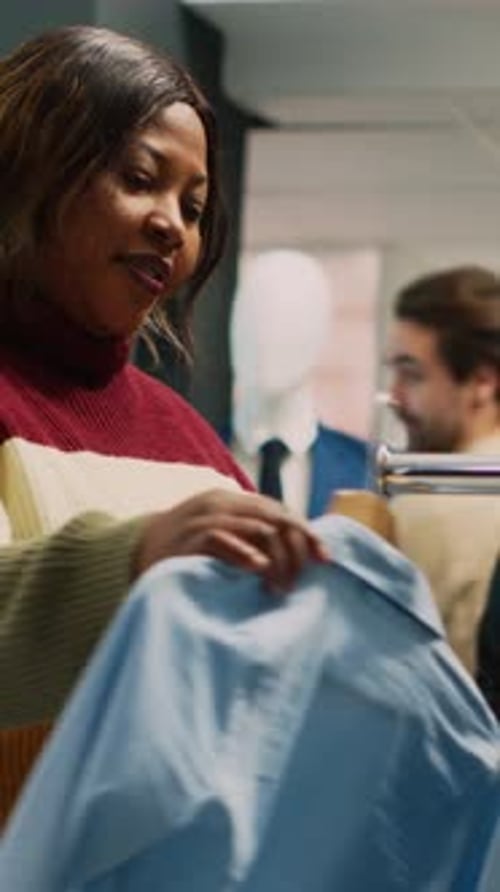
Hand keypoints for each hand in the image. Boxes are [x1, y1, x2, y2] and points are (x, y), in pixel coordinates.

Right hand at [133, 489, 329, 592]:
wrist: (132, 552)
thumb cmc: (186, 551)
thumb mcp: (223, 536)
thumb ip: (252, 538)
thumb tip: (300, 555)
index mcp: (233, 501)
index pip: (281, 511)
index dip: (306, 534)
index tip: (325, 560)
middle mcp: (221, 503)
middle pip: (275, 518)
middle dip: (295, 550)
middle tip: (296, 582)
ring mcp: (205, 518)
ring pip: (256, 528)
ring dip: (276, 558)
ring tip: (280, 587)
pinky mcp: (189, 537)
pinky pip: (222, 539)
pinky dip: (244, 552)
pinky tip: (259, 568)